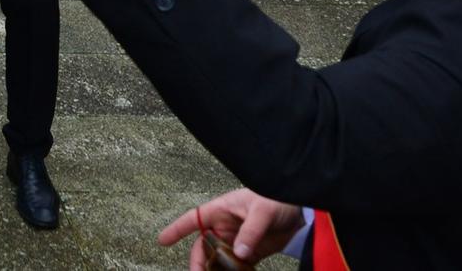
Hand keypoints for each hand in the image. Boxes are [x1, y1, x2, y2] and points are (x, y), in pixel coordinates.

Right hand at [156, 188, 304, 268]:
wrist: (299, 208)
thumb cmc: (277, 198)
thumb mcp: (263, 211)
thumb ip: (251, 231)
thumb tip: (239, 253)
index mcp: (222, 210)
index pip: (194, 219)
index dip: (176, 229)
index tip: (162, 241)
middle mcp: (225, 226)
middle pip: (203, 247)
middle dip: (198, 263)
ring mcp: (236, 240)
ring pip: (217, 259)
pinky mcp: (250, 252)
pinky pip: (236, 267)